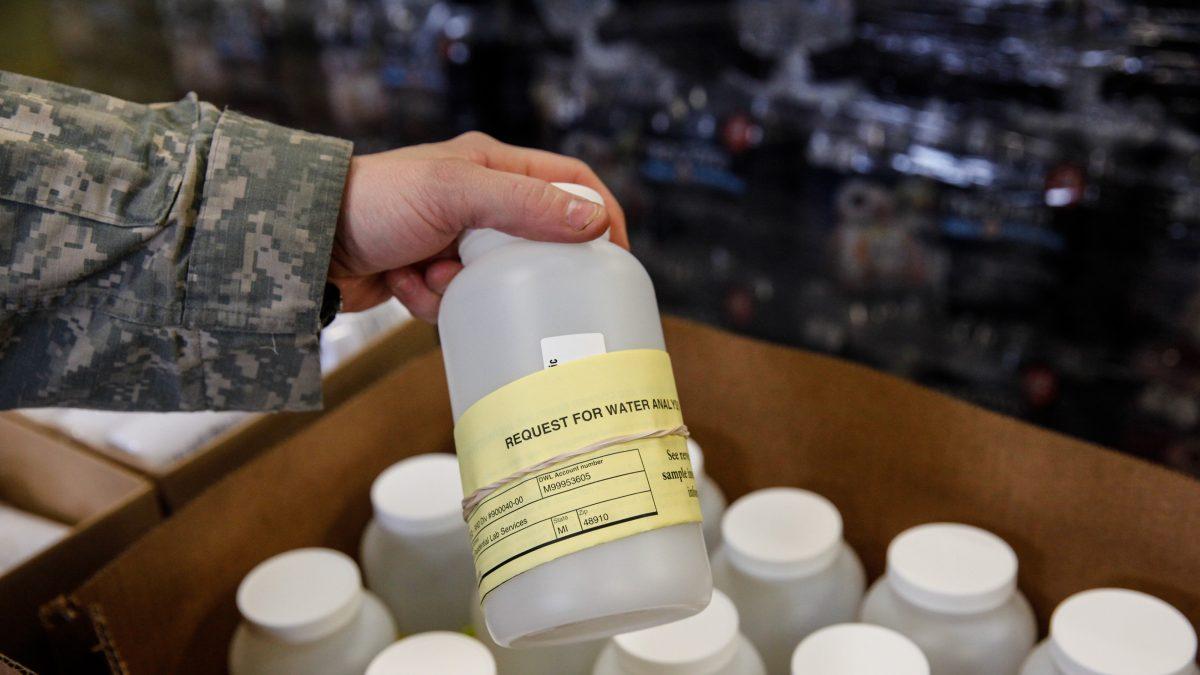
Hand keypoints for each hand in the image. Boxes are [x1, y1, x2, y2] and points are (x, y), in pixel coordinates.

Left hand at [330, 132, 626, 320]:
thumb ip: (524, 204)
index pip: (568, 182)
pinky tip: (405, 285)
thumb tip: (593, 220)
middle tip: (529, 293)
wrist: (303, 241)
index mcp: (490, 166)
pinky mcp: (429, 273)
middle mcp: (475, 200)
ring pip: (494, 279)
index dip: (598, 215)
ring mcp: (452, 239)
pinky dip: (433, 301)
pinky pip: (456, 300)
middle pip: (533, 240)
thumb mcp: (456, 194)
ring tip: (434, 277)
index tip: (617, 257)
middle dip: (521, 269)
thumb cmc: (375, 201)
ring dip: (466, 288)